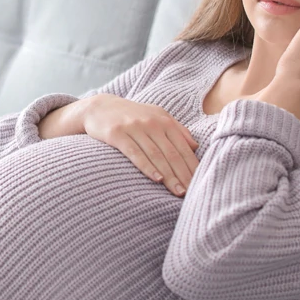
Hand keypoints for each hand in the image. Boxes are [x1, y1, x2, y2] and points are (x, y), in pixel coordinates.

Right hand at [81, 94, 198, 196]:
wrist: (100, 107)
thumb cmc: (133, 115)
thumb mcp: (156, 116)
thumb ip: (177, 129)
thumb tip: (195, 146)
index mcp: (164, 120)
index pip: (183, 147)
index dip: (192, 166)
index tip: (199, 182)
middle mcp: (151, 123)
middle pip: (171, 153)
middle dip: (183, 174)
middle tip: (191, 192)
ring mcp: (134, 128)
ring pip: (155, 155)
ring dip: (169, 175)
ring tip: (178, 191)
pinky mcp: (117, 134)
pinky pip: (134, 153)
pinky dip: (147, 167)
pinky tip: (156, 179)